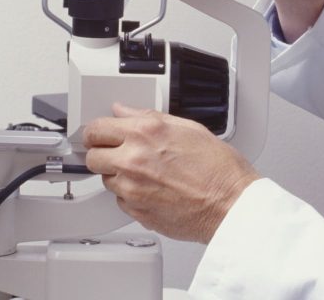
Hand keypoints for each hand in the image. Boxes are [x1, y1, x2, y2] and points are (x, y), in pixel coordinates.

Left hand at [84, 104, 259, 243]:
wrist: (231, 205)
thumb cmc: (219, 169)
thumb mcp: (188, 127)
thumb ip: (148, 117)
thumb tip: (125, 111)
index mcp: (145, 133)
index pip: (97, 129)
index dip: (96, 132)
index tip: (98, 135)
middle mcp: (133, 160)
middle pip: (93, 156)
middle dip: (102, 154)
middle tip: (116, 154)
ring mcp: (132, 188)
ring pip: (106, 180)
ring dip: (118, 175)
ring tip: (145, 173)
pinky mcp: (135, 211)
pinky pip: (120, 201)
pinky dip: (131, 195)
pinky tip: (152, 189)